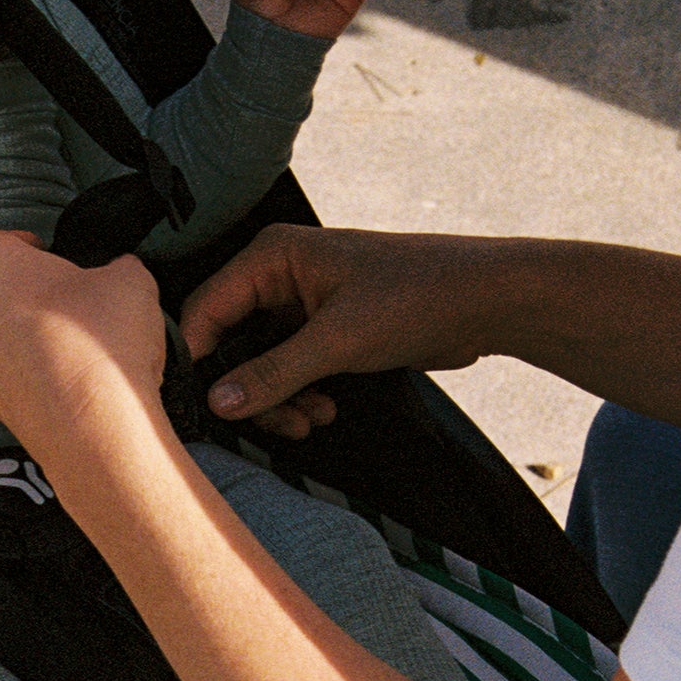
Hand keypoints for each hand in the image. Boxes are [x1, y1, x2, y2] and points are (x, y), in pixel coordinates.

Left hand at [0, 232, 165, 446]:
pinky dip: (31, 375)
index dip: (35, 249)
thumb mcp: (129, 278)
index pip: (3, 242)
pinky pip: (7, 377)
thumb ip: (116, 267)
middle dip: (30, 294)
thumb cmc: (101, 339)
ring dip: (28, 336)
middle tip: (74, 305)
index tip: (60, 260)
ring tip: (75, 348)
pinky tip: (68, 383)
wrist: (93, 426)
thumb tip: (117, 275)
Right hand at [181, 225, 503, 435]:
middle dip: (249, 390)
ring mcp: (300, 305)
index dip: (196, 359)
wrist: (485, 302)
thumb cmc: (419, 295)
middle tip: (277, 422)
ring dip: (278, 401)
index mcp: (272, 257)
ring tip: (311, 419)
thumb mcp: (338, 340)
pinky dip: (298, 396)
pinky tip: (324, 409)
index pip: (204, 309)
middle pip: (229, 343)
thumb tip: (218, 403)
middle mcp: (279, 276)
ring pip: (258, 364)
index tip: (201, 405)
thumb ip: (273, 374)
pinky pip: (288, 371)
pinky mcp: (322, 331)